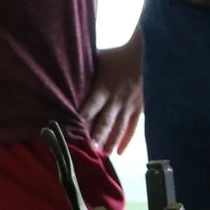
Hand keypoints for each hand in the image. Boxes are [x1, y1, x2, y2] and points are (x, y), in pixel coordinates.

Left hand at [82, 36, 144, 153]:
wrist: (147, 53)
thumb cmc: (118, 56)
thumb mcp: (99, 60)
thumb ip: (85, 70)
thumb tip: (63, 74)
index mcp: (104, 88)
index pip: (91, 106)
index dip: (82, 119)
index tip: (71, 132)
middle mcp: (116, 100)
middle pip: (105, 122)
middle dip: (97, 137)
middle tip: (89, 151)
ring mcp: (129, 106)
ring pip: (119, 128)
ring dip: (110, 143)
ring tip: (101, 156)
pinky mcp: (139, 109)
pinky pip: (132, 127)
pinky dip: (126, 140)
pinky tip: (119, 152)